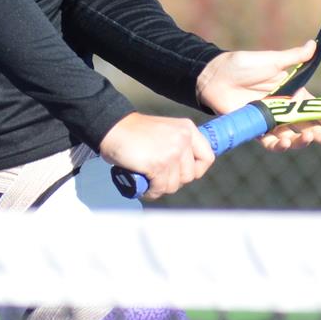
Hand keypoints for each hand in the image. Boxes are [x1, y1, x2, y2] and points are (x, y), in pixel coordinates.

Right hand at [97, 112, 214, 198]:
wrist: (112, 128)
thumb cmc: (135, 133)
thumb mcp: (165, 132)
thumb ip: (178, 145)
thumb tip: (187, 172)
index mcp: (187, 129)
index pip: (207, 157)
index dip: (197, 170)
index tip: (183, 173)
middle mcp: (183, 139)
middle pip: (190, 175)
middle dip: (174, 181)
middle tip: (159, 176)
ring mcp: (172, 152)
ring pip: (174, 185)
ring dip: (161, 187)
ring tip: (149, 181)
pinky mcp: (158, 165)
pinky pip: (160, 188)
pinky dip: (151, 191)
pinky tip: (145, 186)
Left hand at [194, 40, 320, 152]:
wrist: (215, 76)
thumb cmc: (242, 65)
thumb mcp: (271, 60)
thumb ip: (294, 58)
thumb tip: (314, 44)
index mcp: (291, 92)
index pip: (316, 108)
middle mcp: (283, 109)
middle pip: (309, 125)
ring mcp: (270, 120)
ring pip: (292, 136)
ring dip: (303, 141)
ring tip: (309, 138)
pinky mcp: (255, 129)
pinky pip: (270, 142)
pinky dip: (280, 144)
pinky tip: (287, 142)